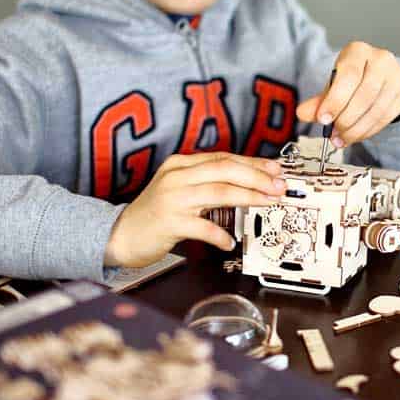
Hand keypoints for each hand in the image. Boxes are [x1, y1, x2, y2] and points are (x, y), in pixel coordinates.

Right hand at [104, 152, 284, 267]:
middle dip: (257, 177)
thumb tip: (249, 183)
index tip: (276, 170)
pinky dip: (220, 235)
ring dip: (248, 198)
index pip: (224, 158)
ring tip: (266, 204)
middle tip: (279, 187)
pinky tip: (231, 241)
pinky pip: (203, 228)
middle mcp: (176, 176)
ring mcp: (172, 198)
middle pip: (225, 170)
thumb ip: (208, 182)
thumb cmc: (157, 213)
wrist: (121, 234)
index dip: (253, 163)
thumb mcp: (180, 189)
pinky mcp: (169, 222)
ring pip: (219, 192)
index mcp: (181, 164)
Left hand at [296, 41, 399, 146]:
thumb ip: (318, 100)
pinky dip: (367, 131)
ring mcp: (395, 78)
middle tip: (332, 133)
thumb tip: (302, 113)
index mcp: (358, 52)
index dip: (335, 99)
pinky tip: (355, 136)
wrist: (382, 79)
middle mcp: (381, 60)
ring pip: (376, 109)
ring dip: (356, 129)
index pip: (349, 75)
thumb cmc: (354, 79)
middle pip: (364, 94)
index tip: (323, 118)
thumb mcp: (334, 85)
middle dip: (345, 118)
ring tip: (340, 139)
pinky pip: (384, 118)